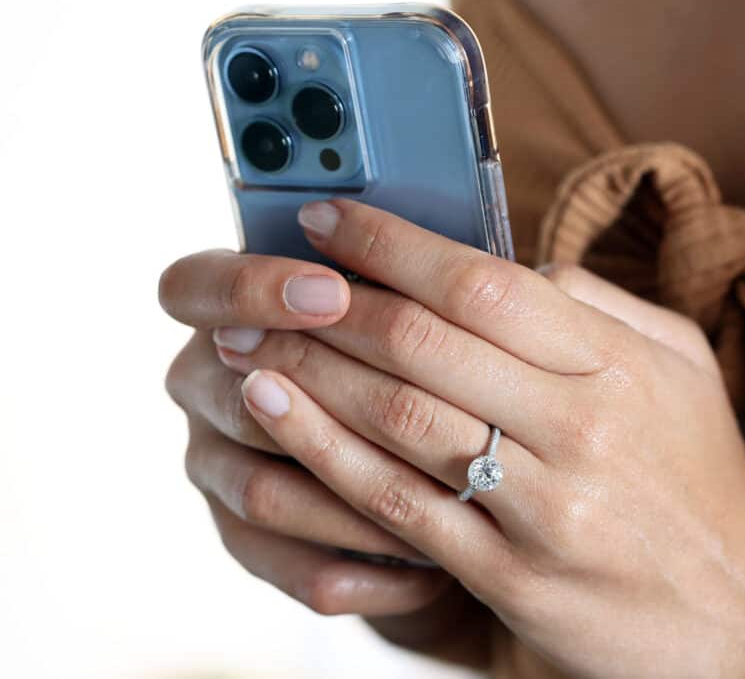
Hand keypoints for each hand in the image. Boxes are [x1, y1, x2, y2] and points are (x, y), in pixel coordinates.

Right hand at [158, 251, 494, 666]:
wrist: (393, 442)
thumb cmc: (411, 344)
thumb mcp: (412, 298)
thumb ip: (410, 280)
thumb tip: (463, 261)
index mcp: (226, 307)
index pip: (194, 288)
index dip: (254, 289)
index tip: (335, 291)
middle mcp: (206, 386)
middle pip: (234, 397)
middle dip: (328, 403)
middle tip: (417, 408)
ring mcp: (218, 468)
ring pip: (266, 493)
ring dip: (358, 498)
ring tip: (446, 498)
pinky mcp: (249, 543)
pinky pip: (301, 570)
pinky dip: (371, 570)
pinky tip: (435, 569)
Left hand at [222, 199, 744, 677]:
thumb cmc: (704, 479)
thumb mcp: (682, 369)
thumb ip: (599, 304)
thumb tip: (508, 265)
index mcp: (617, 366)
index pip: (484, 283)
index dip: (395, 243)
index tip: (333, 217)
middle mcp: (579, 429)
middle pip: (426, 344)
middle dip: (331, 301)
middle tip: (268, 276)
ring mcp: (543, 509)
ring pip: (400, 419)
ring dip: (311, 370)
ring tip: (247, 337)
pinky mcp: (511, 578)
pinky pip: (400, 507)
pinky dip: (328, 456)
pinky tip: (278, 413)